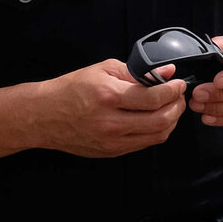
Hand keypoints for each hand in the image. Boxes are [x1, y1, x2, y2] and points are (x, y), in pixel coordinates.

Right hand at [34, 58, 185, 157]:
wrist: (43, 115)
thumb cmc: (71, 89)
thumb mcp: (103, 70)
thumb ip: (137, 72)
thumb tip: (166, 73)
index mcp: (109, 97)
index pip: (155, 98)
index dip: (174, 90)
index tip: (179, 83)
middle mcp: (111, 122)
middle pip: (161, 120)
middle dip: (177, 106)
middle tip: (179, 96)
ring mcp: (111, 141)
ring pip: (156, 136)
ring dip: (171, 121)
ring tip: (170, 108)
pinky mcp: (110, 152)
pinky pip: (143, 144)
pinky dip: (155, 132)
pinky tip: (155, 119)